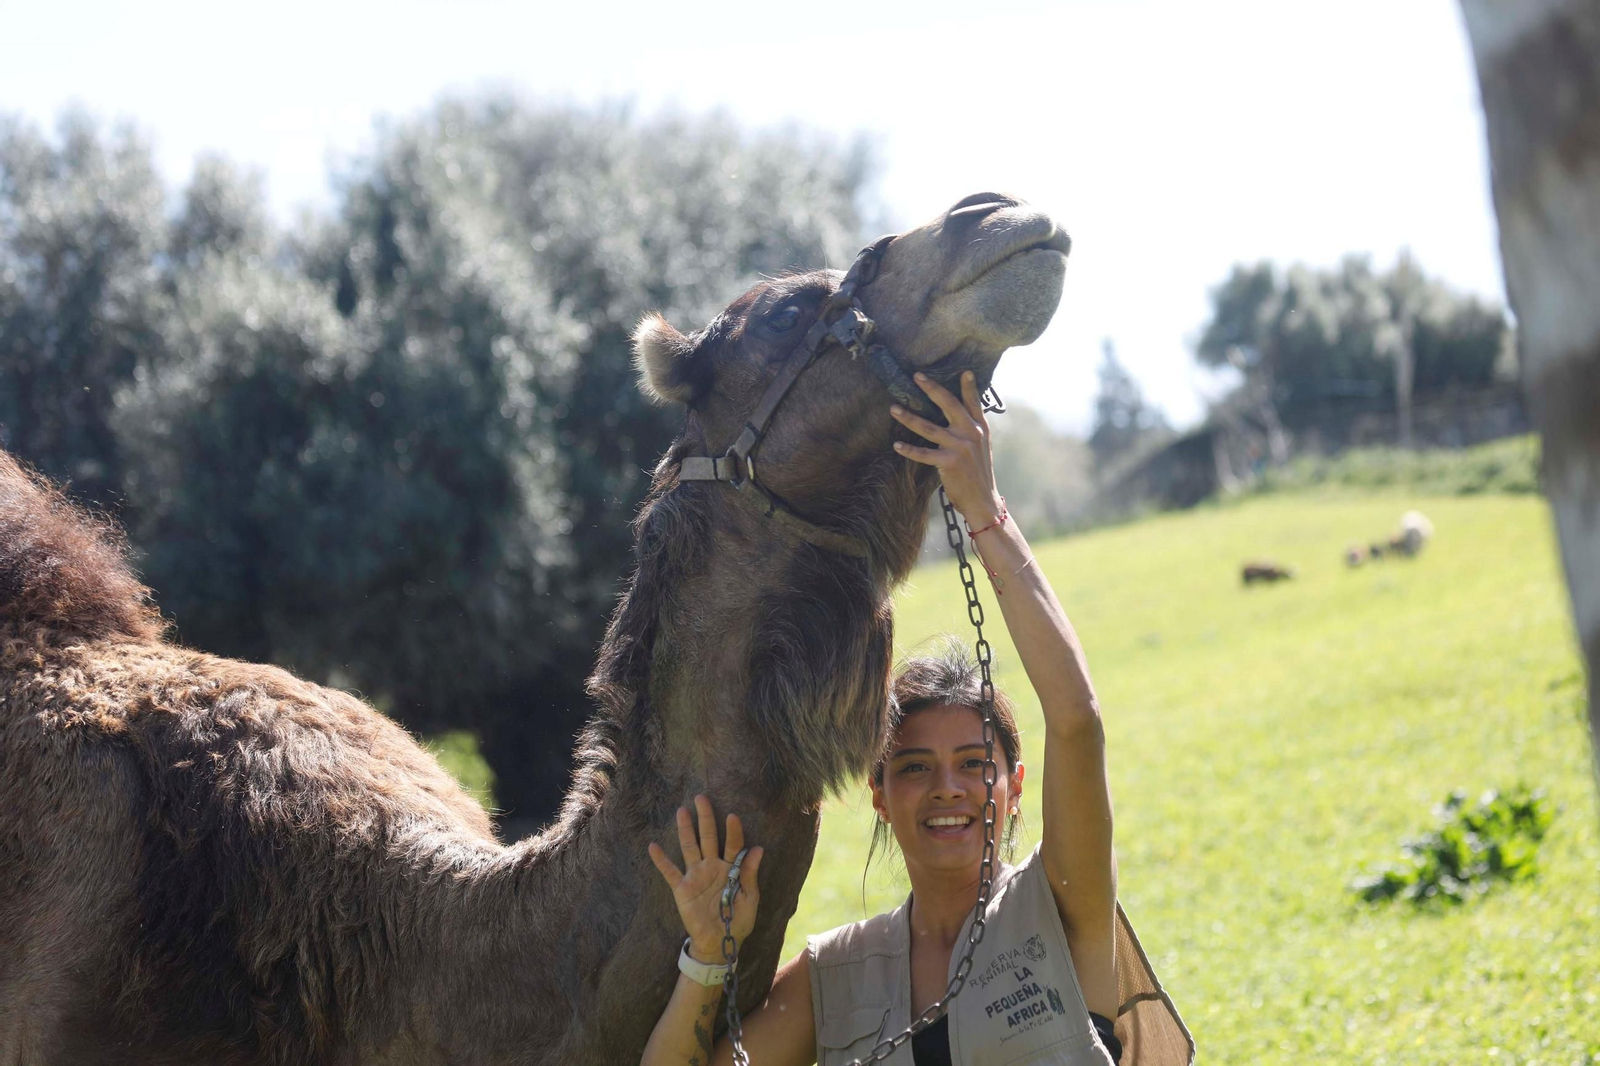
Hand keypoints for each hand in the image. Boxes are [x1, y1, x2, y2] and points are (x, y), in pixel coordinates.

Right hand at [648, 794, 764, 963]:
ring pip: (690, 847)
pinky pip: (670, 872)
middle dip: (706, 818)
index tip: (733, 816)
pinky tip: (653, 846)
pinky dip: (661, 860)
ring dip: (685, 830)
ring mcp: (696, 875)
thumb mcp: (750, 899)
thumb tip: (758, 848)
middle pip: (709, 837)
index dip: (733, 831)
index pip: (732, 844)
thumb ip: (750, 874)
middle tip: (702, 798)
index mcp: (731, 869)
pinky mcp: (682, 888)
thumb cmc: (737, 920)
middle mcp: (712, 867)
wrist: (719, 942)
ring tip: (681, 811)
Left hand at [890, 371, 1003, 525]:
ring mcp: (960, 447)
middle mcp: (971, 433)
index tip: (964, 371)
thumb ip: (972, 431)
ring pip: (929, 427)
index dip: (969, 386)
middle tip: (917, 376)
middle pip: (949, 404)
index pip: (974, 402)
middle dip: (932, 388)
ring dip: (909, 417)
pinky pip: (924, 454)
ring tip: (893, 408)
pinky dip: (908, 449)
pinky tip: (896, 445)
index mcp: (980, 428)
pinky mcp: (949, 462)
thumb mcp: (982, 448)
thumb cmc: (978, 474)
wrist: (983, 500)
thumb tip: (963, 417)